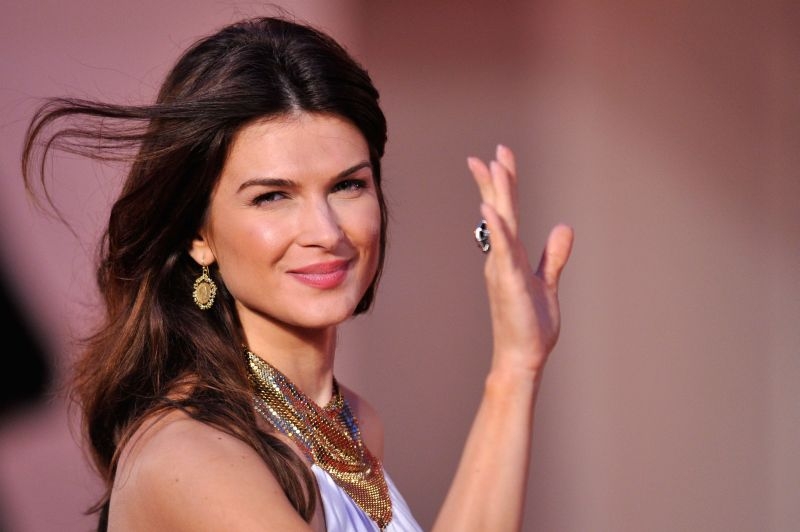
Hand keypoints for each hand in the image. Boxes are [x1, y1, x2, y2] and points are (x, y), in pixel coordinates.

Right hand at [468, 145, 573, 377]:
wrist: (522, 356)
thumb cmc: (531, 325)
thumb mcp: (547, 283)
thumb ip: (553, 255)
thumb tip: (562, 227)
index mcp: (510, 255)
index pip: (507, 212)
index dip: (504, 184)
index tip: (500, 158)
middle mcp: (501, 257)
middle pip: (499, 210)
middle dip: (495, 179)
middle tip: (491, 151)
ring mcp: (502, 267)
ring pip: (500, 223)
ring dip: (496, 193)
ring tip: (490, 165)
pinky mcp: (509, 280)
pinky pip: (502, 248)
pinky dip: (497, 227)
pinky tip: (490, 207)